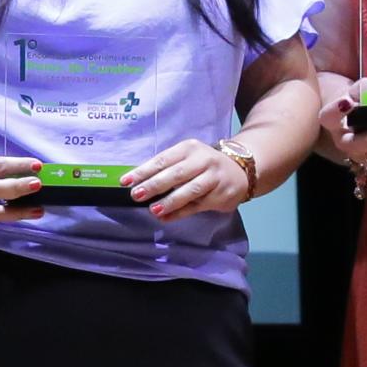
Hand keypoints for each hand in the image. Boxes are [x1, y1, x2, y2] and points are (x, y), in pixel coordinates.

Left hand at [128, 137, 258, 222]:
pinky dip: (180, 213)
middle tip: (136, 195)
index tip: (125, 181)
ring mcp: (213, 178)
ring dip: (169, 201)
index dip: (143, 171)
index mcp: (189, 148)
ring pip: (189, 190)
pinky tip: (165, 218)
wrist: (241, 170)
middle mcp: (203, 160)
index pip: (162, 160)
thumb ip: (166, 168)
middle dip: (154, 184)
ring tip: (153, 210)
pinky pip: (197, 205)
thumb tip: (138, 183)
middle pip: (176, 174)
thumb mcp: (187, 158)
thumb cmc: (204, 165)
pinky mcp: (221, 195)